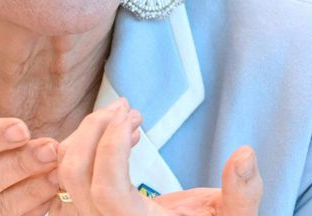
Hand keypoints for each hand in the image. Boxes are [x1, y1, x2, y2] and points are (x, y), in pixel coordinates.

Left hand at [52, 99, 262, 214]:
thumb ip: (243, 193)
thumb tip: (245, 155)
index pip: (107, 188)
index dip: (113, 145)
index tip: (132, 114)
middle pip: (75, 173)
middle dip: (95, 129)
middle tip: (125, 106)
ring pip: (66, 171)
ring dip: (87, 134)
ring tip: (123, 116)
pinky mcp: (89, 208)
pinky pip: (69, 174)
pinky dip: (85, 146)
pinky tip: (119, 136)